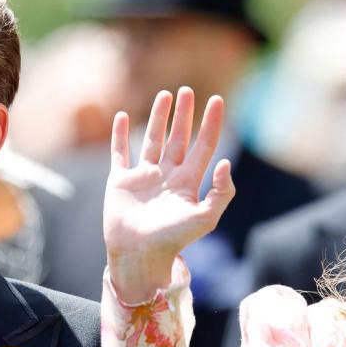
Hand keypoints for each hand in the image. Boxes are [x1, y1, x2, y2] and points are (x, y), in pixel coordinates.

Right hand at [104, 87, 234, 302]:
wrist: (139, 255)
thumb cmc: (173, 241)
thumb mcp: (205, 218)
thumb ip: (221, 192)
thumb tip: (226, 162)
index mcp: (188, 183)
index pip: (204, 146)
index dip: (211, 124)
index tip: (217, 100)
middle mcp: (167, 176)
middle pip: (179, 138)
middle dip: (184, 115)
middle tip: (188, 91)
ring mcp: (143, 177)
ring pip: (152, 139)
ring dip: (158, 117)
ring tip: (165, 96)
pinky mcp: (120, 181)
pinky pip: (120, 152)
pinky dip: (119, 135)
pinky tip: (121, 116)